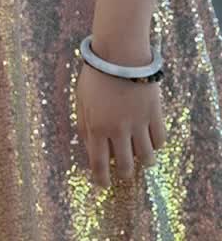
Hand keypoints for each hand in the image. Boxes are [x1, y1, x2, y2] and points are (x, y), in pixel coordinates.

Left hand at [75, 61, 165, 186]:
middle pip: (126, 166)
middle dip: (125, 174)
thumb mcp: (81, 101)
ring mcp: (138, 123)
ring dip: (145, 162)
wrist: (120, 55)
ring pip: (147, 157)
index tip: (103, 185)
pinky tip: (152, 142)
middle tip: (124, 174)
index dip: (101, 179)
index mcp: (96, 128)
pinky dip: (157, 145)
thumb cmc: (96, 76)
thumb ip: (84, 126)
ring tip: (143, 160)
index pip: (98, 164)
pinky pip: (160, 139)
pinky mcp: (155, 114)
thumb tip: (90, 148)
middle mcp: (118, 130)